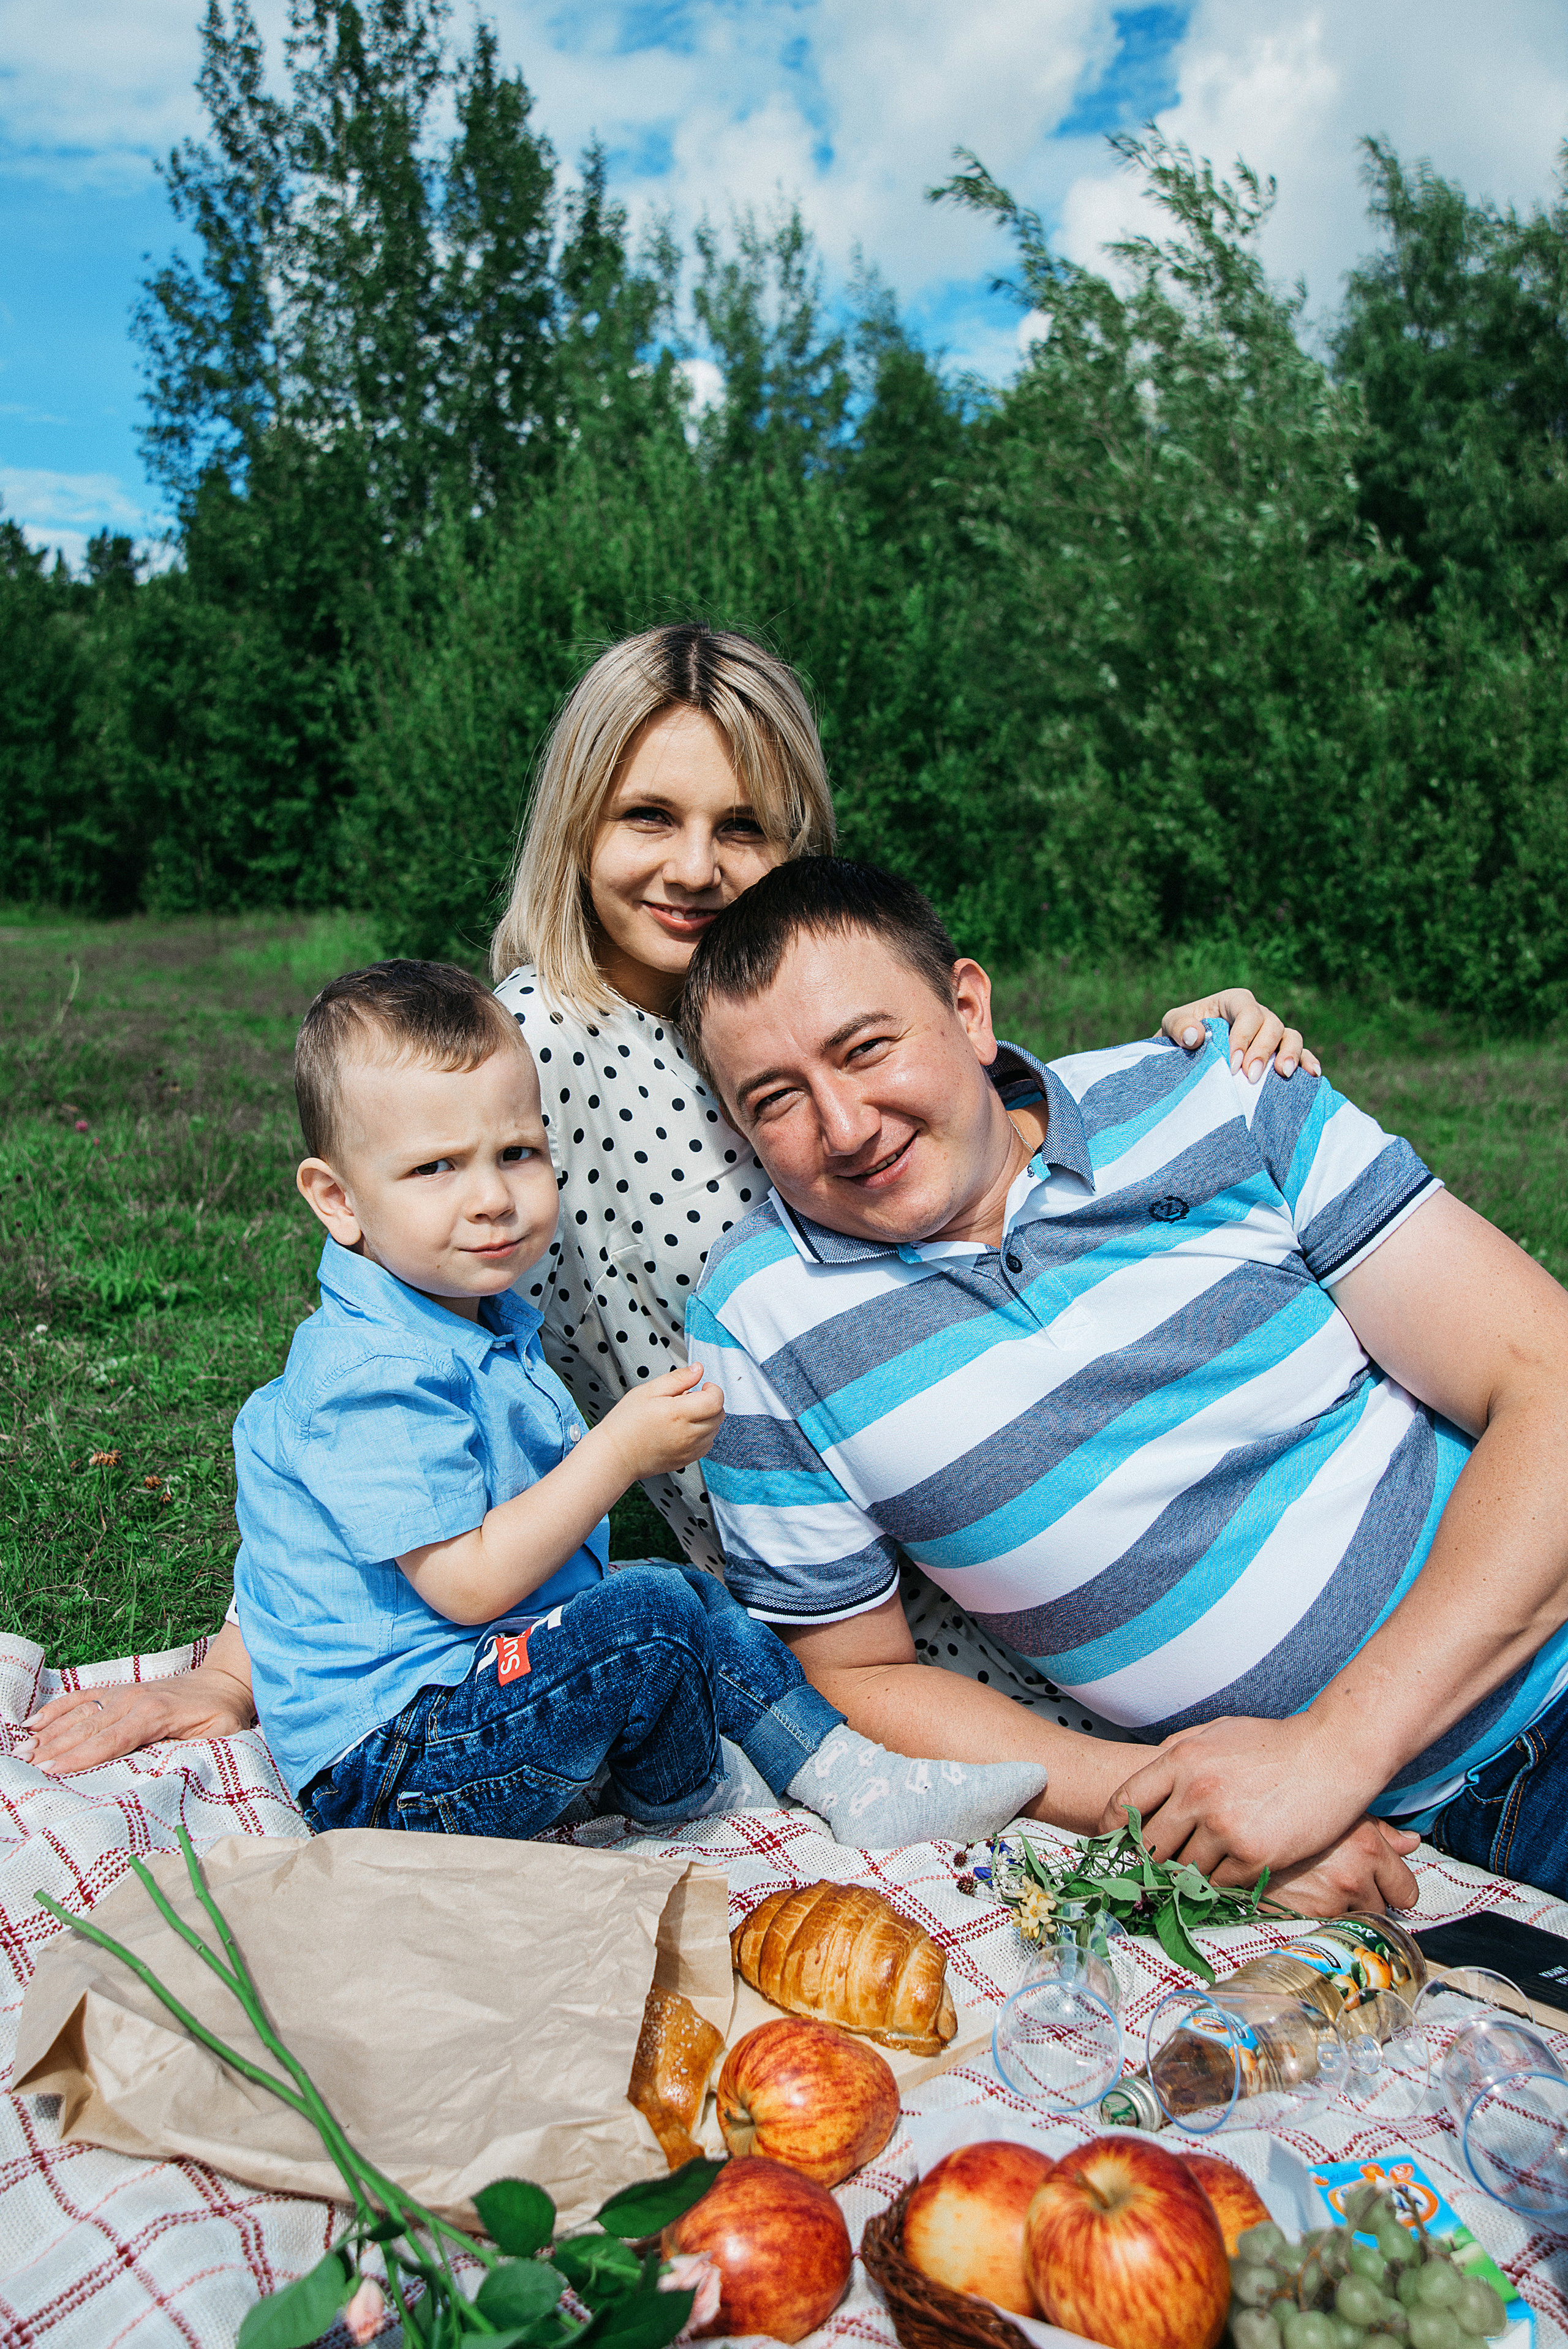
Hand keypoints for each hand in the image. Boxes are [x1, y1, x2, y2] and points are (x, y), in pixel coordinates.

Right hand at [20, 1663, 257, 1775]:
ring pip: (80, 1714)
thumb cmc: (222, 1715)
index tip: (54, 1771)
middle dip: (55, 1749)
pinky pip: (84, 1697)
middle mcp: (134, 1700)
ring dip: (50, 1733)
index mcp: (155, 1715)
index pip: (112, 1740)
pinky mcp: (120, 1691)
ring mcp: (125, 1693)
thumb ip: (191, 1752)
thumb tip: (163, 1771)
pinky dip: (59, 1708)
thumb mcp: (218, 1737)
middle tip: (26, 1766)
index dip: (82, 1757)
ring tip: (23, 1749)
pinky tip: (36, 1721)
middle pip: (87, 1729)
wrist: (224, 1682)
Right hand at [600, 1362, 723, 1480]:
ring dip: (707, 1419)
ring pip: (715, 1430)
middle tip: (690, 1399)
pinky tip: (684, 1429)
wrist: (615, 1455)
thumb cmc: (626, 1423)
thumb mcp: (648, 1391)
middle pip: (719, 1415)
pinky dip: (703, 1435)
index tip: (703, 1387)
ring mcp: (689, 1450)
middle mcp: (688, 1434)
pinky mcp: (686, 1461)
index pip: (716, 1400)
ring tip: (683, 1415)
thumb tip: (697, 1369)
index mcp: (678, 1413)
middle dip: (711, 1403)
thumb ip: (677, 1379)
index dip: (713, 1389)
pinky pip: (707, 1445)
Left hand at [1098, 1712, 1385, 1883]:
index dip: (1113, 1827)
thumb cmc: (1275, 1742)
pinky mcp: (1253, 1855)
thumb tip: (1151, 1773)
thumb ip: (1180, 1751)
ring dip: (1187, 1875)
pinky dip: (1220, 1884)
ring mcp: (1224, 1827)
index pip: (1125, 1800)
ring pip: (1184, 1869)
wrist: (1333, 1754)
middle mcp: (1196, 1794)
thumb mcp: (1218, 1732)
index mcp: (1181, 1760)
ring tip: (1192, 1876)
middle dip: (1149, 1859)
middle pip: (1151, 1843)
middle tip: (1150, 1871)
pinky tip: (1227, 1876)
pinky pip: (1220, 1883)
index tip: (1114, 1842)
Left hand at [1161, 987, 1321, 1082]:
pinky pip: (1300, 1054)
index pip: (1248, 1011)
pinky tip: (1312, 1075)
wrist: (1186, 1058)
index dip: (1244, 1036)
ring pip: (1291, 1037)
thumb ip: (1178, 1026)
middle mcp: (1257, 1015)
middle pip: (1272, 1025)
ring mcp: (1270, 1035)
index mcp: (1233, 1002)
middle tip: (1249, 1077)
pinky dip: (1308, 1062)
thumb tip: (1194, 1036)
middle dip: (1263, 1050)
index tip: (1233, 1064)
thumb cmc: (1180, 1038)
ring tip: (1283, 1075)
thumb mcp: (1171, 1026)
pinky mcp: (1278, 1054)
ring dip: (1290, 1055)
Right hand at [1262, 1817, 1421, 1917]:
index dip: (1392, 1888)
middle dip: (1364, 1898)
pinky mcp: (1308, 1918)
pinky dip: (1320, 1916)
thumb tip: (1412, 1842)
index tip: (1379, 1883)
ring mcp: (1331, 1900)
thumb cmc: (1294, 1814)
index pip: (1406, 1892)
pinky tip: (1304, 1894)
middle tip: (1338, 1877)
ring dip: (1341, 1908)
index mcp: (1368, 1847)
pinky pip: (1329, 1927)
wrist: (1243, 1831)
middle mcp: (1353, 1876)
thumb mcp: (1342, 1814)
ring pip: (1354, 1920)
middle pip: (1381, 1909)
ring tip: (1317, 1883)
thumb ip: (1382, 1832)